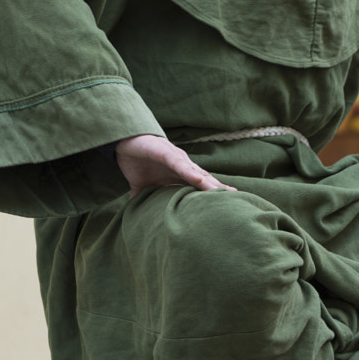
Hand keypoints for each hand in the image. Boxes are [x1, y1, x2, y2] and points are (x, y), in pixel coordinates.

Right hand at [115, 134, 235, 196]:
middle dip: (219, 188)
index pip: (199, 186)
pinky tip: (199, 181)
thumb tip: (139, 216)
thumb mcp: (142, 186)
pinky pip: (179, 164)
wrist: (123, 142)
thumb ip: (145, 200)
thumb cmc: (136, 161)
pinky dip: (189, 172)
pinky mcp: (165, 153)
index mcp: (178, 174)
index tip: (228, 203)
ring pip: (196, 173)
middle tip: (235, 198)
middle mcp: (182, 166)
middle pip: (204, 179)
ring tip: (223, 193)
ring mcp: (175, 159)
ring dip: (209, 183)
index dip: (213, 194)